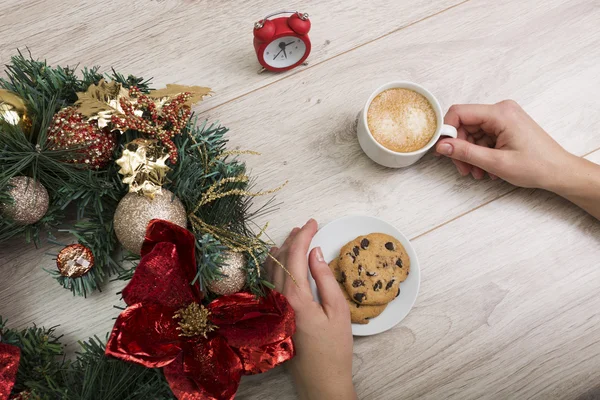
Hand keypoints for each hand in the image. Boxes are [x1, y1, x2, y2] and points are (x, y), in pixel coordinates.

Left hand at [265, 219, 356, 399]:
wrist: (320, 379)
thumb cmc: (334, 348)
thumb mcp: (337, 310)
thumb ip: (324, 278)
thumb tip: (315, 252)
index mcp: (294, 296)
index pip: (294, 255)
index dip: (303, 235)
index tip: (314, 222)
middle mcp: (277, 299)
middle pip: (279, 258)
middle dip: (292, 239)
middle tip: (306, 227)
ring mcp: (272, 307)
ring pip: (270, 269)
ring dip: (281, 250)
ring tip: (294, 237)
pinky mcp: (272, 314)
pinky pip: (268, 281)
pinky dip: (273, 265)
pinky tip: (277, 260)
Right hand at [435, 100, 571, 189]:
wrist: (559, 172)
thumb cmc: (536, 166)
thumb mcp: (495, 162)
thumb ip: (465, 152)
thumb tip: (442, 146)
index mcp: (500, 113)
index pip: (459, 113)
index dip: (447, 131)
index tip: (442, 149)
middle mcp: (501, 110)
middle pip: (465, 125)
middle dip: (460, 148)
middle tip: (463, 168)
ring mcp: (504, 118)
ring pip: (472, 133)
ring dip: (470, 154)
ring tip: (478, 172)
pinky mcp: (505, 126)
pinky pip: (483, 137)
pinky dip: (480, 153)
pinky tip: (486, 168)